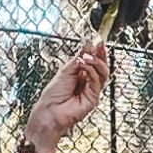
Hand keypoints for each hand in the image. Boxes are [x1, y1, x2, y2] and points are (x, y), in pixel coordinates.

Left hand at [22, 37, 108, 152]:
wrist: (49, 110)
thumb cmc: (54, 93)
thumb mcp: (65, 70)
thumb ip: (78, 59)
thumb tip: (87, 46)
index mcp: (82, 75)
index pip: (95, 62)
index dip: (98, 52)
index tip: (99, 42)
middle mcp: (89, 83)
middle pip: (102, 67)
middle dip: (101, 56)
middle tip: (98, 47)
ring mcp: (92, 91)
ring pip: (103, 74)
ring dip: (96, 62)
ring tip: (86, 57)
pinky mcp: (93, 99)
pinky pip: (97, 82)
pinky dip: (91, 71)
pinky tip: (83, 66)